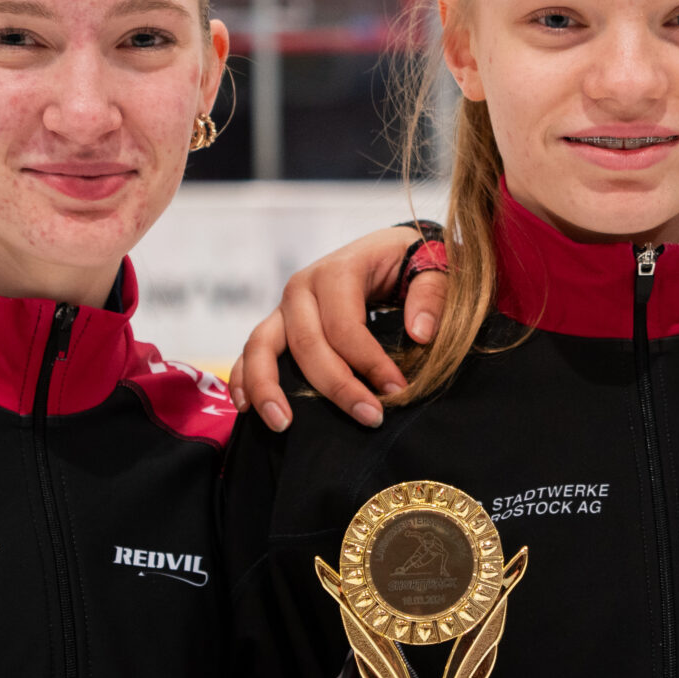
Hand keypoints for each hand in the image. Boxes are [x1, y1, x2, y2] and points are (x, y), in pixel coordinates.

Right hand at [230, 226, 452, 432]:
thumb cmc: (411, 263)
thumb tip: (420, 333)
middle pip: (307, 343)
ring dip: (268, 387)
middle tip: (371, 418)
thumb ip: (432, 295)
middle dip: (337, 386)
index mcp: (339, 269)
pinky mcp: (278, 324)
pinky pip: (250, 351)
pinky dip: (244, 378)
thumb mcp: (434, 267)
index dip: (370, 362)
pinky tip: (247, 408)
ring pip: (262, 346)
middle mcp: (302, 286)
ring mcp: (285, 306)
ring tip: (284, 425)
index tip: (398, 390)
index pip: (345, 325)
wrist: (390, 251)